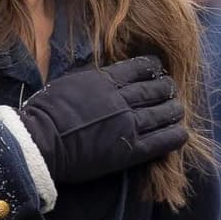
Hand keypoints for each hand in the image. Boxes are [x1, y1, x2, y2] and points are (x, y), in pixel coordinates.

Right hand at [20, 56, 186, 185]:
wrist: (39, 141)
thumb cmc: (45, 111)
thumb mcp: (71, 81)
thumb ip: (94, 77)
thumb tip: (107, 73)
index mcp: (105, 80)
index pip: (141, 68)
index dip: (154, 68)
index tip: (158, 71)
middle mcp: (121, 100)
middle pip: (155, 89)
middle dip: (167, 88)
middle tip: (172, 91)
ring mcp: (127, 125)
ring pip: (162, 114)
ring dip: (174, 110)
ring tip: (179, 110)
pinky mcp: (128, 151)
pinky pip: (160, 142)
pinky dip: (174, 136)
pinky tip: (182, 133)